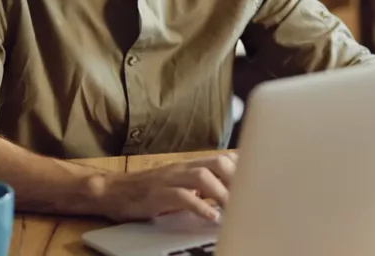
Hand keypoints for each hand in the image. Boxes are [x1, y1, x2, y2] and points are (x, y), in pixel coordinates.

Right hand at [95, 152, 237, 221]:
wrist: (114, 191)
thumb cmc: (150, 191)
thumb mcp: (180, 185)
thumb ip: (203, 186)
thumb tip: (231, 195)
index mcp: (191, 165)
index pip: (225, 158)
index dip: (245, 169)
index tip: (260, 184)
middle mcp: (183, 168)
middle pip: (218, 162)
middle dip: (238, 179)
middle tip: (251, 199)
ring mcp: (170, 179)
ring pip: (203, 176)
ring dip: (222, 192)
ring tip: (234, 209)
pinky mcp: (158, 194)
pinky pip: (182, 196)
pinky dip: (199, 206)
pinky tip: (211, 217)